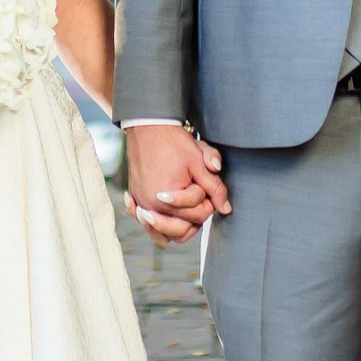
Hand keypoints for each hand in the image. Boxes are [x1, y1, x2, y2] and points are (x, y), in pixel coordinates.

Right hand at [125, 121, 229, 244]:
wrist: (148, 127)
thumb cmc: (174, 143)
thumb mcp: (199, 162)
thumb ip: (214, 187)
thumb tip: (225, 208)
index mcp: (169, 199)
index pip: (198, 215)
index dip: (207, 202)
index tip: (204, 185)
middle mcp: (152, 206)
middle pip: (181, 230)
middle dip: (194, 216)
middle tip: (198, 199)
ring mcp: (141, 203)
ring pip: (163, 234)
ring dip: (176, 228)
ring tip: (184, 215)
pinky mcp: (135, 198)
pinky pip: (145, 224)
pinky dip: (153, 226)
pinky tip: (160, 218)